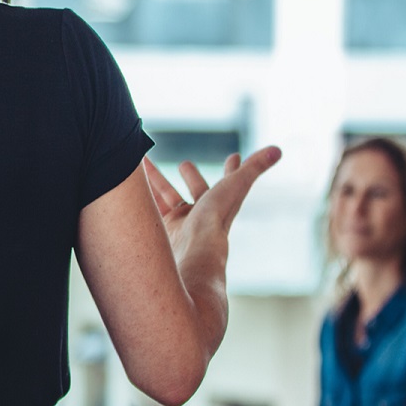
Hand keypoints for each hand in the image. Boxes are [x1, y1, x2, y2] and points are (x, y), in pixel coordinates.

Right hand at [144, 147, 281, 245]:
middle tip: (185, 164)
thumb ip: (254, 168)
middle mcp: (202, 216)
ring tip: (142, 167)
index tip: (235, 157)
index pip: (229, 182)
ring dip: (156, 182)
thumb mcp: (235, 186)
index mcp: (221, 205)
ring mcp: (180, 225)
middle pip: (197, 190)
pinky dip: (141, 199)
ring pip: (166, 198)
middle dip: (190, 176)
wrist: (191, 256)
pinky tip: (128, 190)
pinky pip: (150, 211)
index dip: (232, 170)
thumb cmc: (215, 220)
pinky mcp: (160, 232)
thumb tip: (277, 150)